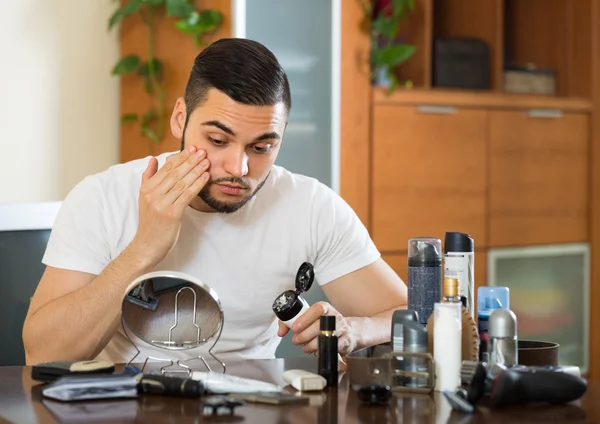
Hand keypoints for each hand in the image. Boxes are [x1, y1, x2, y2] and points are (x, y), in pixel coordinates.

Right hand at [129, 145, 209, 265]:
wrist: (147, 246)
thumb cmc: (150, 223)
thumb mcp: (145, 198)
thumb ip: (149, 178)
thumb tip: (154, 159)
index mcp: (146, 188)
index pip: (166, 168)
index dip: (180, 157)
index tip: (192, 149)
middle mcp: (152, 194)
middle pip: (175, 173)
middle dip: (190, 161)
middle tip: (203, 151)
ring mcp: (161, 204)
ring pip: (182, 182)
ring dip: (196, 171)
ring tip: (206, 162)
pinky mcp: (171, 213)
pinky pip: (187, 195)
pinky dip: (197, 184)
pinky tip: (205, 177)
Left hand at [277, 301, 357, 355]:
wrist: (350, 332)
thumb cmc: (325, 324)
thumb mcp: (311, 318)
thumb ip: (292, 322)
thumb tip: (281, 331)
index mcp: (325, 308)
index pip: (317, 309)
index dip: (305, 318)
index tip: (295, 328)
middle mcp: (335, 316)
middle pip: (318, 327)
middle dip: (304, 336)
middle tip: (296, 340)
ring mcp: (342, 329)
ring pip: (324, 339)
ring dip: (311, 346)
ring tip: (305, 347)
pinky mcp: (346, 341)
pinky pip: (331, 348)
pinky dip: (320, 352)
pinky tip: (316, 351)